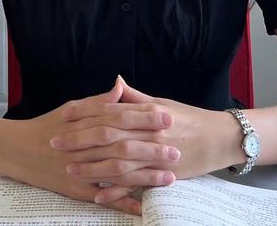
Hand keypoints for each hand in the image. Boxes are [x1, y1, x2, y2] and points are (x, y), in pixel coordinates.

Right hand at [0, 77, 180, 215]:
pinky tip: (144, 207)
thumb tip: (120, 87)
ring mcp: (80, 169)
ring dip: (144, 176)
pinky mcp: (76, 189)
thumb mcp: (70, 109)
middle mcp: (83, 145)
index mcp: (84, 121)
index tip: (167, 116)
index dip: (144, 117)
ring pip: (116, 173)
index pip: (118, 117)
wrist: (16, 150)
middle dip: (151, 148)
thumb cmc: (46, 127)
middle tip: (176, 149)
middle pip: (121, 145)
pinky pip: (104, 197)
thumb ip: (98, 101)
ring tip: (169, 177)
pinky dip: (124, 203)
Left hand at [55, 76, 226, 204]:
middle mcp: (148, 133)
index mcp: (146, 112)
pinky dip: (116, 191)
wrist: (219, 138)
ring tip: (70, 170)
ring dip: (92, 167)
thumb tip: (116, 83)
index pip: (108, 113)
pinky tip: (97, 194)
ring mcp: (154, 155)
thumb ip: (136, 97)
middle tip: (56, 144)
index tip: (63, 119)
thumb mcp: (162, 103)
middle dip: (80, 141)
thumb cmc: (190, 118)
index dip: (84, 116)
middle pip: (108, 137)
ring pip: (117, 162)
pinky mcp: (162, 174)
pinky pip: (134, 184)